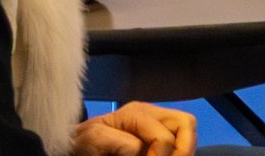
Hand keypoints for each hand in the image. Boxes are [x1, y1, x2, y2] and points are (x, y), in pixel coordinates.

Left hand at [74, 103, 195, 155]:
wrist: (76, 145)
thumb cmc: (81, 143)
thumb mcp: (94, 139)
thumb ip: (117, 142)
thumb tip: (139, 149)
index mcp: (136, 113)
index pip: (164, 136)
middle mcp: (151, 114)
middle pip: (186, 123)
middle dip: (183, 149)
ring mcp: (156, 123)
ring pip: (188, 131)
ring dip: (182, 150)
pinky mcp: (156, 133)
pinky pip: (179, 139)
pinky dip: (177, 150)